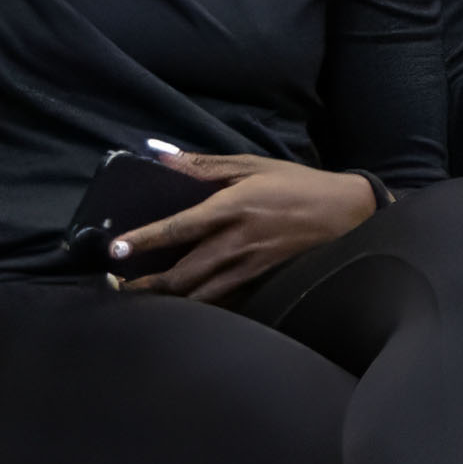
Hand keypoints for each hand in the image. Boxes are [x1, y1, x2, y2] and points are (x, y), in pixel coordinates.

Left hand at [100, 146, 376, 302]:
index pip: (177, 229)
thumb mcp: (252, 164)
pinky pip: (225, 300)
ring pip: (200, 295)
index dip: (144, 241)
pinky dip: (201, 306)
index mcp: (230, 209)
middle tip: (119, 287)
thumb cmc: (297, 185)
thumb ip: (204, 165)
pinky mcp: (262, 282)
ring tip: (142, 301)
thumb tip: (163, 157)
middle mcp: (236, 243)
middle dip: (147, 285)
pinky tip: (184, 306)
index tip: (116, 251)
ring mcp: (250, 268)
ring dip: (168, 301)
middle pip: (182, 274)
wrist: (346, 213)